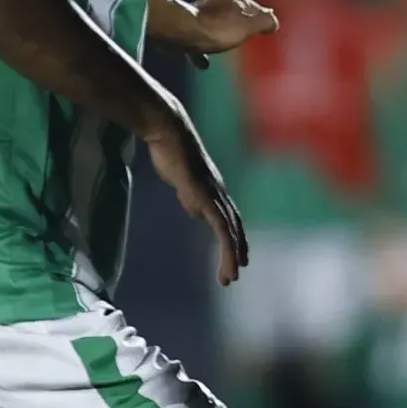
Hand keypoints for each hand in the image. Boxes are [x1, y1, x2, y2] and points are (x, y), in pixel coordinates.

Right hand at [142, 108, 249, 286]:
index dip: (235, 240)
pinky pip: (219, 224)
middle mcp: (220, 194)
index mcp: (215, 192)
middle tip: (233, 275)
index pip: (230, 220)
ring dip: (231, 254)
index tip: (237, 259)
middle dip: (236, 253)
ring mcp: (214, 194)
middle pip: (234, 228)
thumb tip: (196, 210)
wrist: (169, 131)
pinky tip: (226, 255)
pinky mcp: (205, 194)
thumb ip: (191, 196)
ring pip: (229, 230)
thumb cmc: (172, 152)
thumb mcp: (183, 181)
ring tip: (230, 276)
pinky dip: (225, 242)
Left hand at [177, 0, 279, 57]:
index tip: (267, 28)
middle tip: (247, 38)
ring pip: (216, 25)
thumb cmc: (216, 29)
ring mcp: (199, 14)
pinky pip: (198, 40)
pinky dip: (202, 50)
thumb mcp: (248, 26)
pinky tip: (204, 63)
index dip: (262, 18)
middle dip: (240, 25)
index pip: (255, 7)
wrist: (180, 32)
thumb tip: (274, 22)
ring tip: (225, 48)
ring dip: (220, 35)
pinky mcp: (184, 27)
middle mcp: (217, 1)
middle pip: (234, 14)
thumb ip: (264, 22)